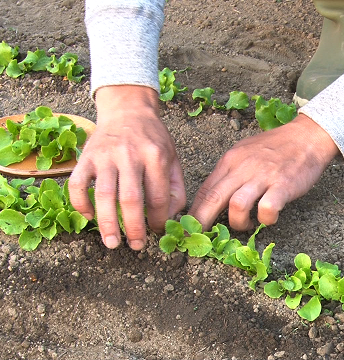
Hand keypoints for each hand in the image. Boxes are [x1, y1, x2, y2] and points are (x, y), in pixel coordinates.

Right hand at [69, 85, 185, 249]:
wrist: (128, 110)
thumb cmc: (152, 139)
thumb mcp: (172, 158)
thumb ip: (175, 188)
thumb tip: (168, 218)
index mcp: (156, 156)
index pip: (158, 197)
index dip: (159, 220)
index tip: (157, 231)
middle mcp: (130, 155)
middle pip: (131, 199)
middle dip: (134, 228)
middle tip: (136, 246)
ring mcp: (105, 155)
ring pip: (104, 194)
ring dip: (107, 223)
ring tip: (112, 243)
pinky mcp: (86, 157)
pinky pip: (77, 184)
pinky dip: (80, 203)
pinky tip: (89, 217)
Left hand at [189, 114, 338, 230]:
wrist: (306, 135)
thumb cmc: (272, 147)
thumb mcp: (242, 153)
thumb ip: (227, 174)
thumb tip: (211, 197)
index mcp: (230, 161)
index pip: (205, 189)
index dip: (194, 211)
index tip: (189, 226)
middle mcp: (242, 167)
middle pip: (214, 198)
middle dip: (202, 221)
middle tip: (199, 238)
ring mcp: (263, 176)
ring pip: (237, 205)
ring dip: (237, 222)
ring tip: (245, 225)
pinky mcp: (283, 185)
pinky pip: (267, 208)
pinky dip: (266, 219)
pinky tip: (268, 218)